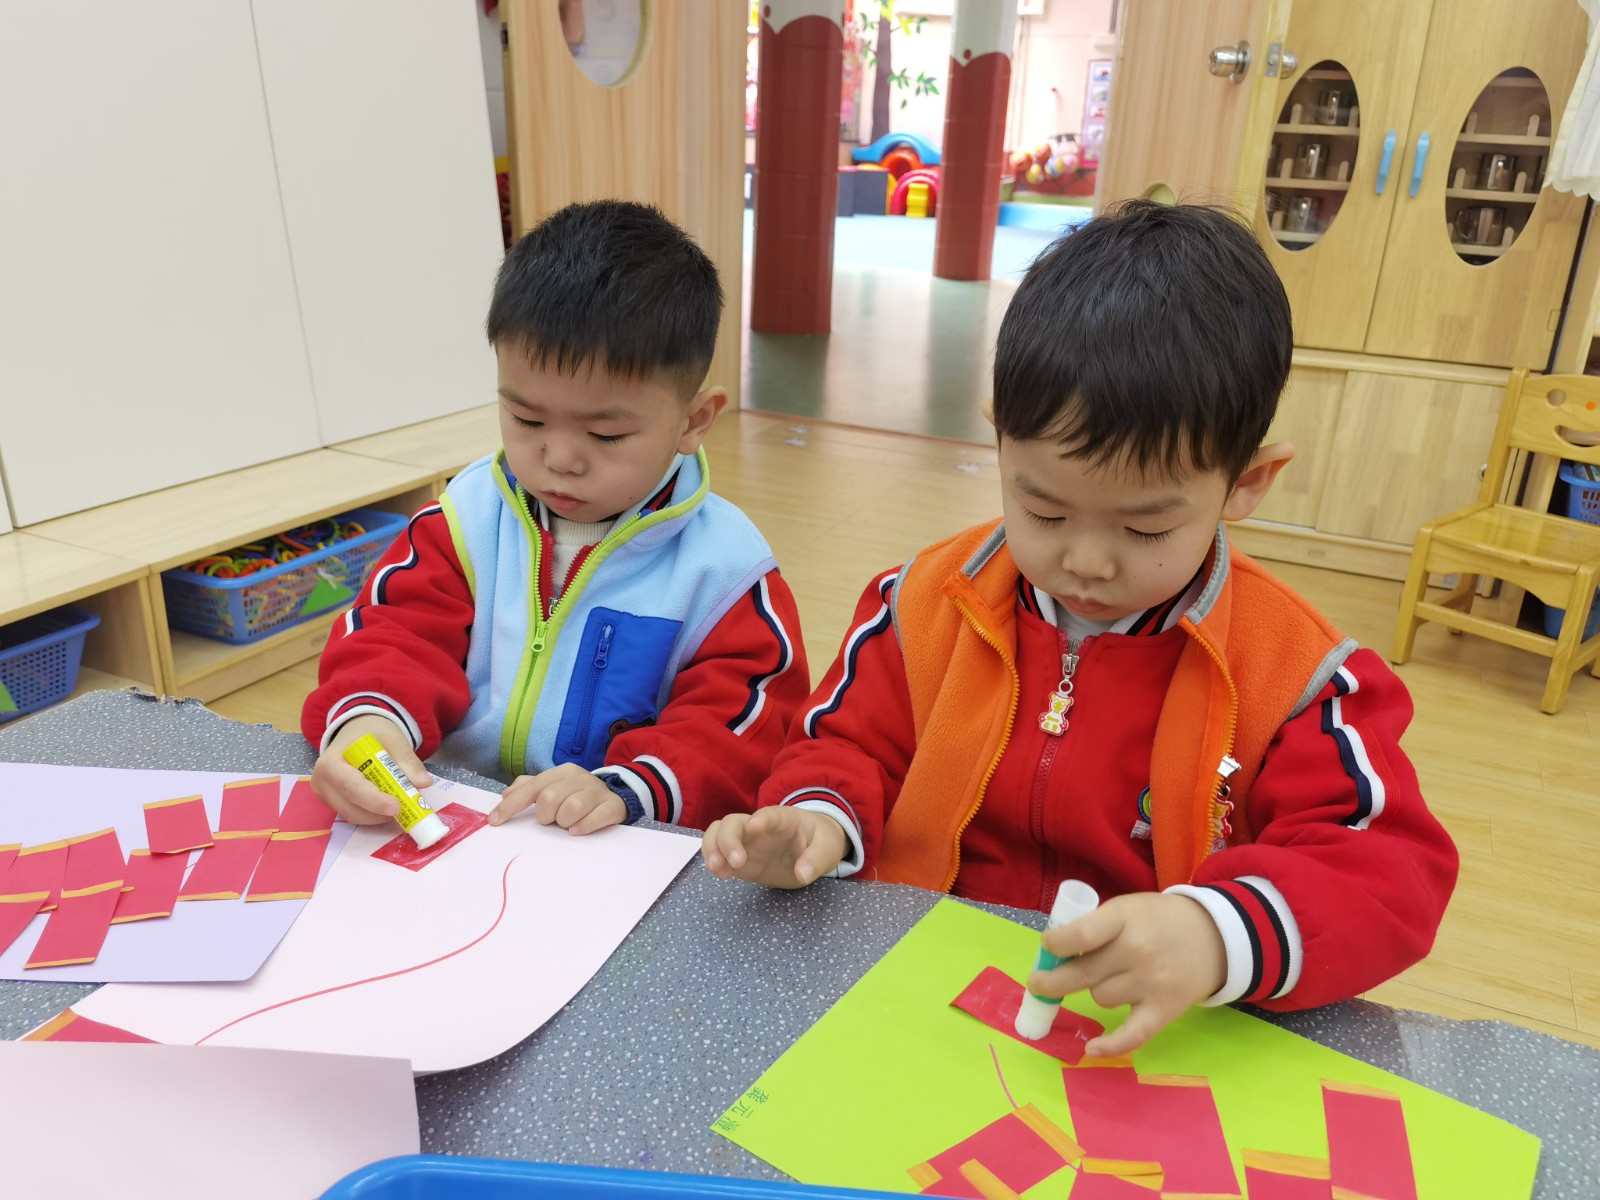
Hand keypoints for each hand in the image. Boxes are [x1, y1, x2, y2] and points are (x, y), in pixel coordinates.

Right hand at [311, 715, 432, 825]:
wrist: (357, 732)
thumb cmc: (372, 734)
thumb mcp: (394, 740)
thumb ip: (408, 762)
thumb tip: (424, 783)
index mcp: (330, 762)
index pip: (350, 786)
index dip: (373, 800)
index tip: (396, 808)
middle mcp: (322, 782)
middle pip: (350, 807)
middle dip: (379, 813)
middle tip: (405, 809)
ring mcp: (325, 795)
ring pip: (353, 815)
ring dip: (378, 817)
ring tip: (399, 806)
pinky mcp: (334, 803)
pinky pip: (354, 814)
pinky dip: (373, 815)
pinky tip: (387, 806)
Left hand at [489, 763, 626, 834]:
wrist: (616, 794)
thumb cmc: (577, 793)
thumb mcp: (554, 785)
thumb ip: (528, 787)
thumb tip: (506, 794)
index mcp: (561, 772)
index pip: (531, 788)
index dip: (511, 806)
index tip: (495, 821)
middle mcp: (578, 778)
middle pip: (550, 798)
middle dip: (545, 815)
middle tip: (552, 820)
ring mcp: (597, 791)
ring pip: (572, 808)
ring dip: (564, 823)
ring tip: (567, 825)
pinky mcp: (612, 806)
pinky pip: (596, 818)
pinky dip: (584, 827)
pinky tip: (577, 831)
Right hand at [702, 807, 846, 888]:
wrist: (814, 849)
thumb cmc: (821, 841)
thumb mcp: (828, 849)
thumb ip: (816, 860)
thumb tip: (803, 874)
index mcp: (783, 819)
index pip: (769, 814)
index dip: (760, 819)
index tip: (753, 827)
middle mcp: (758, 827)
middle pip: (732, 822)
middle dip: (727, 839)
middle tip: (736, 862)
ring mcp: (746, 842)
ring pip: (717, 834)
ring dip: (712, 849)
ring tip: (718, 870)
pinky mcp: (741, 859)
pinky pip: (719, 854)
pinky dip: (714, 862)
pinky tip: (721, 875)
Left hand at [1026, 892, 1225, 1057]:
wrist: (1215, 935)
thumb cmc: (1158, 920)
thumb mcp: (1127, 909)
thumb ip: (1096, 927)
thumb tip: (1053, 956)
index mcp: (1124, 919)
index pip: (1081, 935)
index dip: (1055, 945)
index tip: (1048, 948)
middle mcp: (1136, 951)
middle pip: (1083, 974)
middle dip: (1052, 981)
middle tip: (1037, 984)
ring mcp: (1151, 982)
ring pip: (1101, 998)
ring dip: (1096, 992)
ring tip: (1111, 979)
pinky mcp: (1164, 1009)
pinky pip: (1132, 1034)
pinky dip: (1111, 1045)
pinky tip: (1091, 1049)